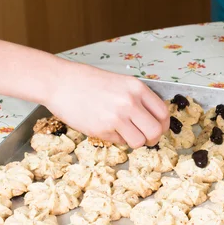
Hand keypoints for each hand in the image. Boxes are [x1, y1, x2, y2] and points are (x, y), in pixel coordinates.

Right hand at [44, 60, 169, 147]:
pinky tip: (107, 127)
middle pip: (156, 131)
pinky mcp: (102, 130)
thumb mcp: (119, 82)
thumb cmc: (87, 82)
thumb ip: (137, 98)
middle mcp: (129, 102)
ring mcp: (116, 117)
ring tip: (125, 133)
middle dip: (153, 138)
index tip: (158, 127)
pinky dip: (117, 139)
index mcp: (136, 88)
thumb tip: (151, 118)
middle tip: (145, 137)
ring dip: (135, 141)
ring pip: (140, 142)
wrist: (60, 83)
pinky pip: (120, 142)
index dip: (163, 124)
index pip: (163, 113)